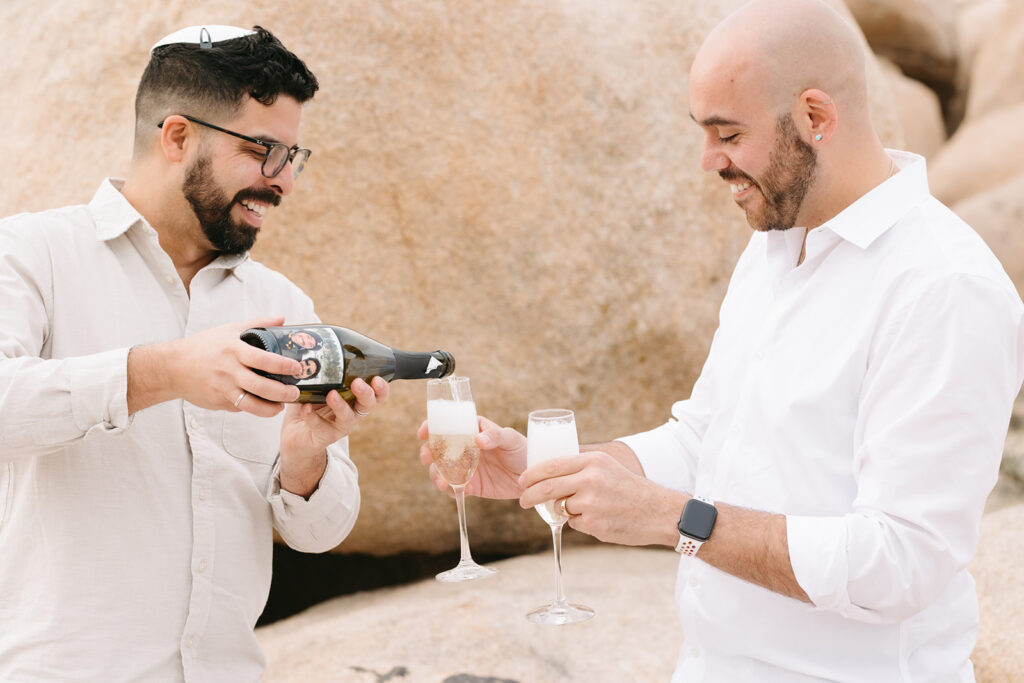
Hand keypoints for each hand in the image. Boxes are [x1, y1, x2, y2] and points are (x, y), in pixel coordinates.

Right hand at [128, 316, 301, 416]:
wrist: (171, 366)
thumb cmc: (203, 346)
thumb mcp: (229, 329)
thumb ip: (258, 324)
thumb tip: (282, 319)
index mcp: (233, 350)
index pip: (263, 359)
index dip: (282, 365)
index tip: (297, 368)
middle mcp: (228, 371)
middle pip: (260, 386)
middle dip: (282, 392)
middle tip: (295, 393)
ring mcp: (222, 388)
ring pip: (250, 404)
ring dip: (270, 408)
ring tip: (281, 406)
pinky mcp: (217, 402)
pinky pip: (238, 408)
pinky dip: (251, 408)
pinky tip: (262, 406)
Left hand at [279, 376, 388, 496]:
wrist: (296, 434)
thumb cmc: (311, 406)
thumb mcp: (317, 387)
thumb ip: (320, 373)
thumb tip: (314, 351)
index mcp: (355, 400)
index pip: (377, 395)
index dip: (381, 388)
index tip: (377, 379)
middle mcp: (352, 413)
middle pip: (368, 405)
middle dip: (366, 393)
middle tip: (357, 383)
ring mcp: (340, 426)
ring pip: (347, 418)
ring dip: (341, 406)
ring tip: (331, 395)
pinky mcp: (325, 436)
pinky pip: (321, 427)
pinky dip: (312, 417)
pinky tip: (306, 408)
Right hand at [417, 415, 526, 498]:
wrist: (533, 477)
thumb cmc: (522, 450)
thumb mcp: (511, 439)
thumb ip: (495, 436)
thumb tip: (478, 439)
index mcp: (472, 431)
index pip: (447, 425)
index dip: (431, 427)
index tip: (423, 432)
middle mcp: (465, 449)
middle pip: (438, 449)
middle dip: (427, 453)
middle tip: (426, 458)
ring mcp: (466, 468)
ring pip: (442, 471)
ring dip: (436, 476)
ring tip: (442, 482)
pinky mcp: (472, 485)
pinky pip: (455, 488)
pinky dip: (453, 490)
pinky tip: (462, 491)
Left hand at [518, 449, 683, 545]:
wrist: (659, 512)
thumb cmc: (630, 489)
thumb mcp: (607, 467)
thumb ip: (580, 469)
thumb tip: (547, 476)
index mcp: (593, 461)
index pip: (551, 466)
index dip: (531, 475)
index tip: (521, 481)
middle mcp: (591, 479)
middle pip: (547, 488)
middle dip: (530, 496)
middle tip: (522, 502)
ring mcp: (592, 503)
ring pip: (562, 507)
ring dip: (568, 510)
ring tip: (594, 509)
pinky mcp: (594, 524)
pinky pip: (574, 523)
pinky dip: (582, 523)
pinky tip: (602, 519)